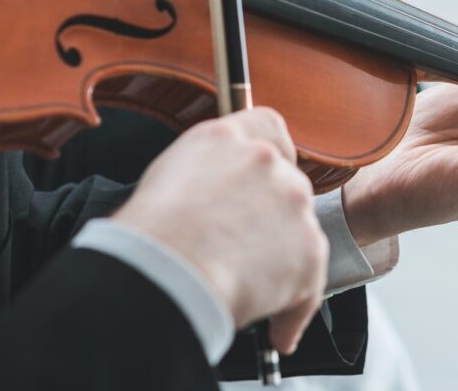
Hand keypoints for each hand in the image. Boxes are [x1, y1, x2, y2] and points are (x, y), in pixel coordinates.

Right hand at [112, 108, 326, 353]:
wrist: (163, 271)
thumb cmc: (147, 235)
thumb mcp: (169, 177)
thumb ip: (207, 172)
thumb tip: (219, 193)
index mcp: (227, 137)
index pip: (268, 127)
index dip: (274, 154)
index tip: (268, 180)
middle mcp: (267, 162)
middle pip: (287, 186)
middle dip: (272, 218)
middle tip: (242, 250)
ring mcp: (294, 203)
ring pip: (300, 233)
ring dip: (280, 261)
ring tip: (244, 290)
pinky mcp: (310, 248)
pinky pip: (310, 283)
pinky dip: (294, 308)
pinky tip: (277, 330)